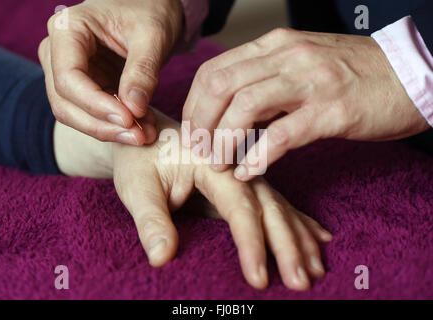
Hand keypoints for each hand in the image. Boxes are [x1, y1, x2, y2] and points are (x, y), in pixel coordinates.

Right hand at [39, 0, 183, 144]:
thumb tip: (134, 109)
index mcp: (67, 29)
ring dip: (110, 130)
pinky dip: (117, 126)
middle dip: (102, 125)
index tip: (129, 119)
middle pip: (66, 102)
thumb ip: (142, 70)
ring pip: (75, 114)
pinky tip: (144, 128)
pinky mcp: (85, 87)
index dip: (96, 105)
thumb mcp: (152, 35)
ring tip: (146, 134)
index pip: (68, 78)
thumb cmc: (149, 10)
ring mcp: (69, 72)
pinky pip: (93, 114)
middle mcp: (58, 52)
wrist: (151, 9)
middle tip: (140, 136)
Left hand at [54, 108, 332, 289]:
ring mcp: (243, 176)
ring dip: (299, 238)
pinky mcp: (244, 185)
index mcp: (211, 163)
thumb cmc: (139, 158)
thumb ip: (150, 219)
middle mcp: (234, 168)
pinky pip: (277, 205)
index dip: (251, 242)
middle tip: (302, 280)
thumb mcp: (137, 185)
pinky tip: (318, 238)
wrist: (145, 135)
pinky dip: (299, 223)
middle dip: (287, 245)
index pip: (239, 207)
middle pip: (269, 208)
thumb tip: (162, 258)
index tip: (258, 277)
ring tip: (317, 268)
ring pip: (279, 208)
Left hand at [182, 28, 429, 179]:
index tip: (193, 131)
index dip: (194, 105)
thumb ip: (264, 82)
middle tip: (199, 151)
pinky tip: (248, 172)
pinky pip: (282, 136)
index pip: (214, 71)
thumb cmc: (351, 74)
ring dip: (223, 141)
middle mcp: (288, 57)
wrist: (409, 75)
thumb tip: (228, 112)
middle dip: (200, 124)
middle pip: (220, 87)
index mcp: (275, 46)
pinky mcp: (332, 110)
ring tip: (219, 164)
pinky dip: (257, 157)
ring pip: (245, 108)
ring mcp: (311, 81)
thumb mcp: (300, 65)